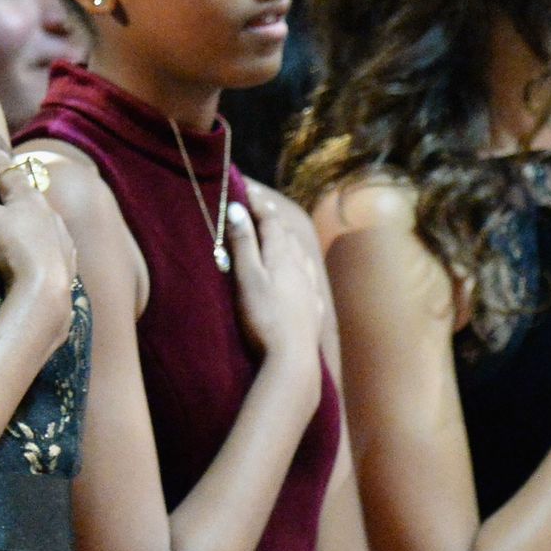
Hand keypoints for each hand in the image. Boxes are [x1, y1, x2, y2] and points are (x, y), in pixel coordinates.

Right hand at [0, 143, 76, 347]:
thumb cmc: (11, 250)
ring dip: (34, 207)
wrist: (45, 291)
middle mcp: (48, 211)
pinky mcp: (67, 258)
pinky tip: (50, 239)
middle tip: (8, 170)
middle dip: (17, 179)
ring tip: (27, 204)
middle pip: (30, 190)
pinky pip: (57, 239)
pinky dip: (49, 233)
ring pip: (46, 214)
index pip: (7, 171)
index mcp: (27, 198)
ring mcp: (60, 234)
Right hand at [228, 199, 323, 379]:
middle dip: (272, 220)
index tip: (244, 191)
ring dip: (288, 241)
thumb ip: (243, 244)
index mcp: (282, 255)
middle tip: (258, 210)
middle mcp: (300, 266)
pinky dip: (301, 267)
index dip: (257, 204)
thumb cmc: (264, 318)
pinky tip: (302, 275)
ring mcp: (310, 288)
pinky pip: (309, 279)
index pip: (271, 220)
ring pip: (301, 255)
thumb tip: (236, 209)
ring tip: (279, 236)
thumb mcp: (247, 278)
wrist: (293, 360)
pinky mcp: (314, 309)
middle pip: (287, 235)